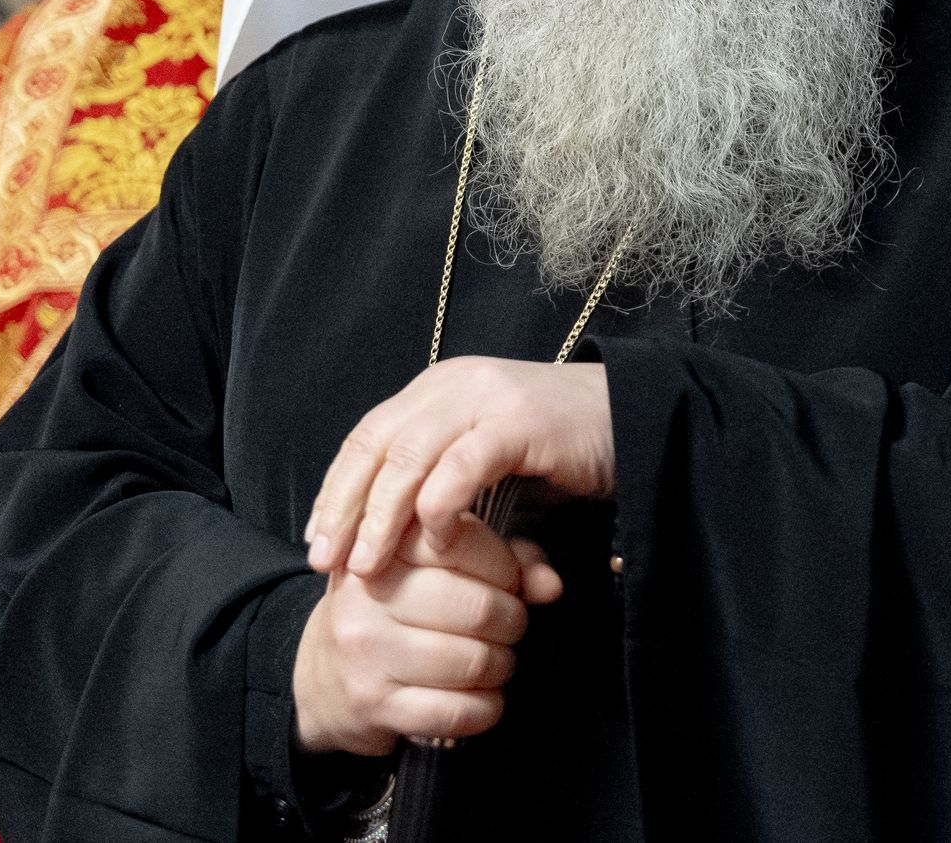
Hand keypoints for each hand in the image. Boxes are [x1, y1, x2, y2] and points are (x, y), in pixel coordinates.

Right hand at [291, 516, 563, 758]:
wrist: (321, 677)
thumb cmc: (393, 612)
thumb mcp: (433, 569)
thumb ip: (500, 560)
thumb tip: (550, 584)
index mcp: (384, 546)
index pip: (465, 542)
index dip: (505, 566)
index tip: (506, 580)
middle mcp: (368, 595)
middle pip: (479, 608)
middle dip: (512, 621)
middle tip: (508, 626)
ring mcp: (367, 652)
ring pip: (474, 662)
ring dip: (501, 666)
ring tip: (494, 660)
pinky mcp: (375, 704)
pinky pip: (458, 712)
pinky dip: (484, 708)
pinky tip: (479, 697)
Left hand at [304, 358, 613, 577]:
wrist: (634, 420)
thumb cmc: (559, 451)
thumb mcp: (486, 464)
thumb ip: (441, 486)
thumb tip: (389, 541)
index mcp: (436, 390)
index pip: (367, 438)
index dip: (334, 490)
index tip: (316, 542)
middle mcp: (452, 386)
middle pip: (375, 445)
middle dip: (343, 507)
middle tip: (325, 561)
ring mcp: (485, 398)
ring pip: (409, 455)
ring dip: (381, 515)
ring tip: (366, 565)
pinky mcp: (519, 421)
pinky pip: (462, 464)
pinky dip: (440, 505)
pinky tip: (433, 542)